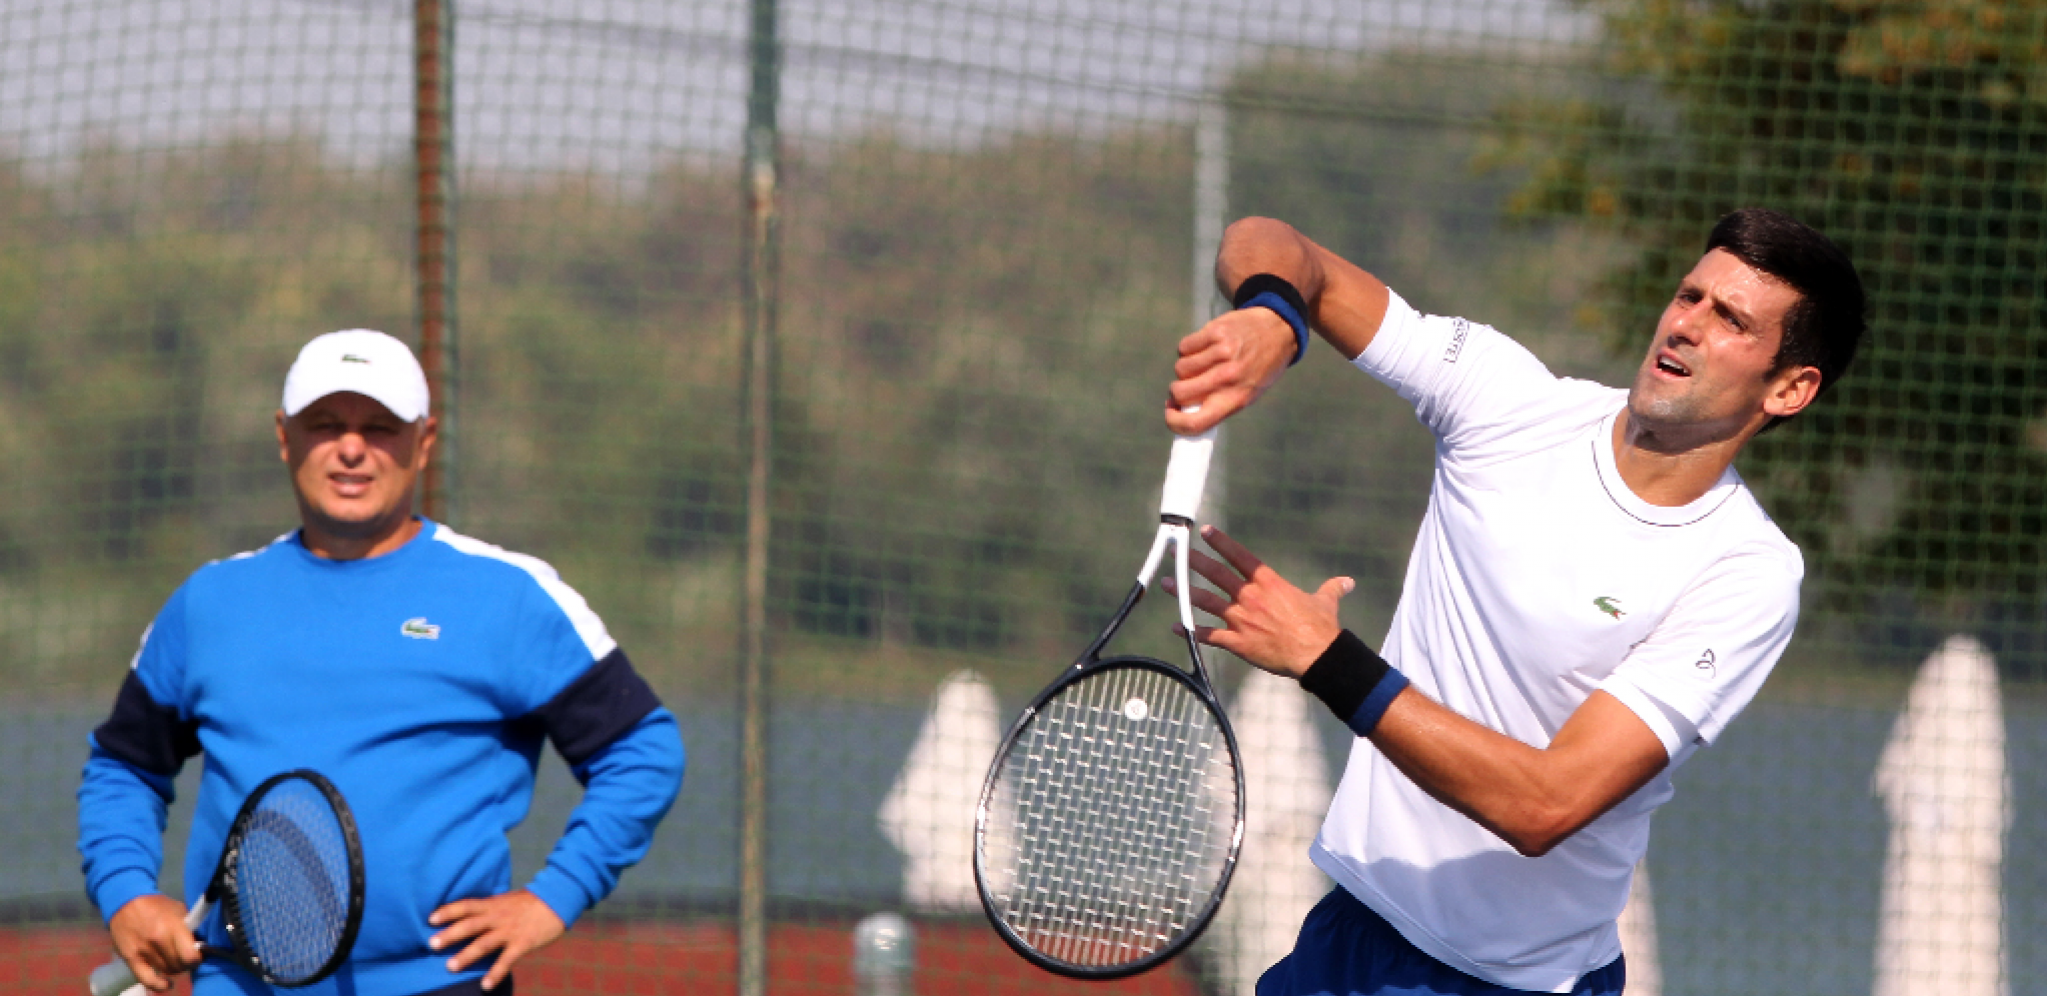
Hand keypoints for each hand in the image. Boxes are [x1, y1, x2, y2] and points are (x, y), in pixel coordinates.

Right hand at [109, 893, 201, 991]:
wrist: (125, 902)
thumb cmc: (157, 905)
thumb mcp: (178, 909)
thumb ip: (189, 928)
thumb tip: (200, 945)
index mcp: (173, 926)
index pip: (190, 955)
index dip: (197, 959)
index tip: (198, 956)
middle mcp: (158, 941)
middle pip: (179, 965)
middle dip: (186, 963)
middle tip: (186, 958)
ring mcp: (144, 951)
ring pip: (167, 970)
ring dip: (174, 969)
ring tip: (176, 962)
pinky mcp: (131, 958)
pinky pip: (146, 979)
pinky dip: (158, 985)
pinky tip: (167, 984)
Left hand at [428, 890, 565, 990]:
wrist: (558, 899)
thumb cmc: (531, 901)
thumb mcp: (506, 900)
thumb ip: (489, 909)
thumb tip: (470, 917)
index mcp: (493, 904)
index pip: (466, 905)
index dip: (448, 911)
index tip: (431, 919)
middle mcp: (498, 917)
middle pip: (470, 925)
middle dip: (450, 935)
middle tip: (432, 944)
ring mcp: (510, 930)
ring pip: (484, 943)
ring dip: (466, 956)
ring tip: (450, 967)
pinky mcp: (523, 943)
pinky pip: (507, 960)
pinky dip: (496, 973)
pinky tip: (485, 986)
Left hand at [1163, 525, 1351, 678]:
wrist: (1318, 655)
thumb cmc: (1322, 628)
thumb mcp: (1326, 602)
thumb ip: (1332, 588)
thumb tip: (1348, 582)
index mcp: (1269, 583)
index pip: (1240, 556)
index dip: (1222, 542)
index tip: (1207, 531)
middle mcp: (1251, 597)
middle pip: (1216, 574)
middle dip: (1193, 562)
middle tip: (1176, 552)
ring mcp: (1242, 620)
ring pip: (1206, 602)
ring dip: (1183, 592)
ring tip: (1165, 583)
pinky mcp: (1238, 642)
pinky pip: (1210, 636)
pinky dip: (1191, 631)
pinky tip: (1176, 627)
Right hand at [1165, 307, 1298, 434]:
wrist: (1277, 330)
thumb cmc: (1258, 368)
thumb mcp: (1245, 394)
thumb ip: (1215, 404)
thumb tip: (1179, 407)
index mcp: (1236, 399)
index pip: (1196, 422)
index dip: (1175, 422)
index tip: (1170, 413)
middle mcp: (1228, 376)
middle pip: (1180, 392)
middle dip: (1177, 391)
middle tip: (1188, 386)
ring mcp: (1221, 352)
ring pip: (1180, 368)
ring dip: (1186, 368)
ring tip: (1204, 364)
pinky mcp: (1215, 332)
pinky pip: (1184, 347)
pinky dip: (1189, 349)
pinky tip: (1205, 348)